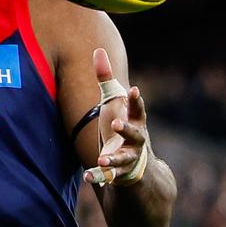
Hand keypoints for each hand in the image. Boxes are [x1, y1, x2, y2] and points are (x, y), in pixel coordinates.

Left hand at [84, 48, 148, 185]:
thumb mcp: (113, 102)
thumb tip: (98, 50)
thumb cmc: (122, 124)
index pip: (138, 110)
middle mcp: (136, 141)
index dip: (136, 100)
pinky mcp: (117, 173)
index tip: (133, 90)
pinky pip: (107, 176)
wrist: (139, 166)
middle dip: (126, 130)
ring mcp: (128, 158)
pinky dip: (97, 176)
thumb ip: (105, 78)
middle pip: (135, 136)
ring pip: (123, 160)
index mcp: (135, 122)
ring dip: (113, 159)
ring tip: (102, 158)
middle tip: (116, 124)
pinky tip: (87, 176)